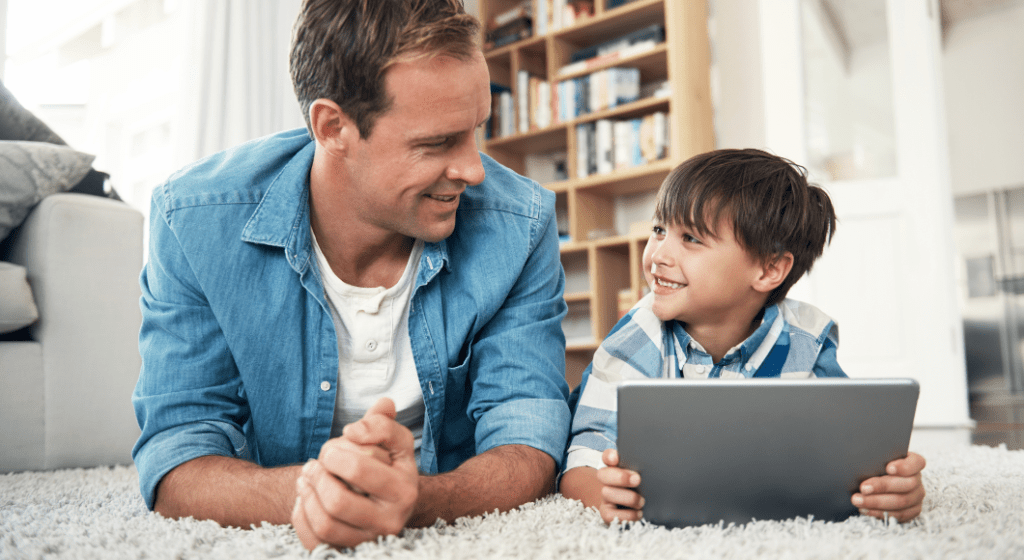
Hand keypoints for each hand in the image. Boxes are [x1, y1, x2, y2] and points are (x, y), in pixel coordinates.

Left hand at [291, 398, 418, 549]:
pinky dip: (302, 515)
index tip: (341, 436)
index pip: (360, 466)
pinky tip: (305, 496)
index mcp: (405, 490)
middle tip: (319, 459)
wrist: (392, 502)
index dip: (338, 447)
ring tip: (308, 475)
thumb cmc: (388, 467)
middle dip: (319, 473)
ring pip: (326, 523)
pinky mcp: (349, 551)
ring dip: (308, 493)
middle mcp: (391, 520)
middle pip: (338, 500)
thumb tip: (363, 423)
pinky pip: (315, 540)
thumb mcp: (394, 442)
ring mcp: (369, 539)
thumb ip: (383, 422)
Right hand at [595, 448, 643, 523]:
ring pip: (607, 494)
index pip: (607, 457)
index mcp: (615, 467)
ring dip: (627, 498)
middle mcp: (607, 480)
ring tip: (642, 501)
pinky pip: (610, 515)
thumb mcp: (642, 475)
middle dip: (621, 477)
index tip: (616, 459)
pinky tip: (638, 513)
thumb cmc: (640, 487)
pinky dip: (626, 515)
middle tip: (637, 479)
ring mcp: (605, 497)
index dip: (609, 456)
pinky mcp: (607, 513)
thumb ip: (644, 467)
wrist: (628, 506)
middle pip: (603, 474)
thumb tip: (657, 462)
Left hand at [852, 451, 925, 522]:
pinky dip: (879, 513)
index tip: (888, 468)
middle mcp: (917, 480)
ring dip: (876, 502)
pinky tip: (865, 509)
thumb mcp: (878, 459)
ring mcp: (916, 497)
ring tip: (858, 500)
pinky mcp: (911, 511)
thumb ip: (876, 458)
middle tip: (863, 488)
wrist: (879, 482)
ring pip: (901, 502)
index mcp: (914, 463)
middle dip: (882, 486)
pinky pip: (897, 515)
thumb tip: (860, 458)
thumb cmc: (877, 466)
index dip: (904, 466)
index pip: (916, 463)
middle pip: (907, 484)